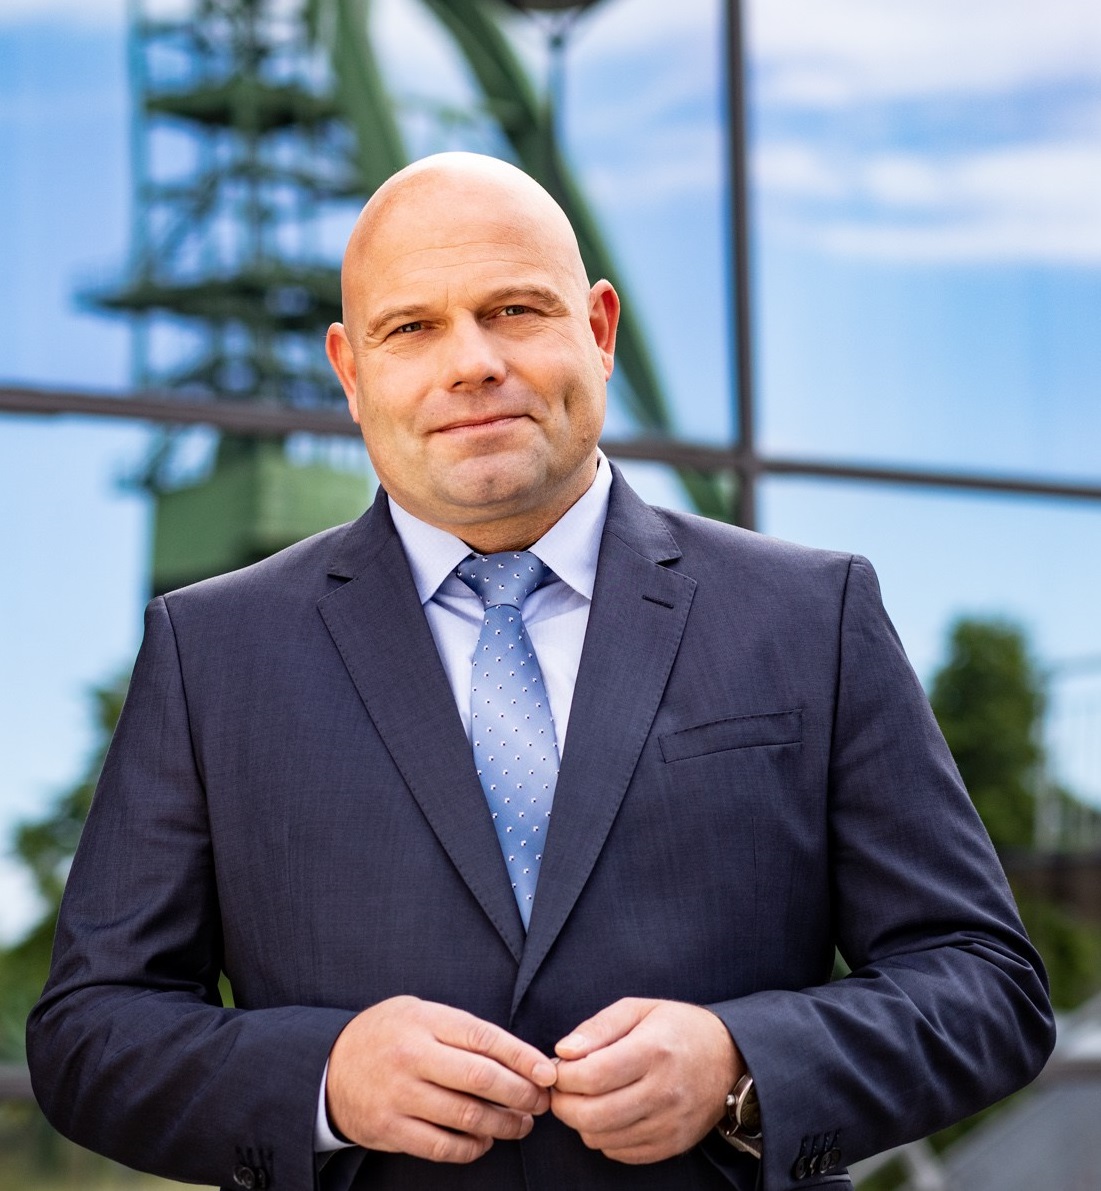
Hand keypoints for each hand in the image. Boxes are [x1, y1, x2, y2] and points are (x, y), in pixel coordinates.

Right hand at [326, 995, 557, 1162]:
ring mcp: (399, 1096)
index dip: (522, 1057)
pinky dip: (471, 1148)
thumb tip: (518, 1056)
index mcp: (424, 1021)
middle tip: (540, 1103)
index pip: (484, 1038)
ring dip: (503, 1124)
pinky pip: (442, 1146)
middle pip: (480, 1078)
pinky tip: (484, 1141)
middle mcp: (412, 1056)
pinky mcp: (390, 1130)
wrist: (329, 1067)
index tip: (547, 1073)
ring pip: (466, 1116)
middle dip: (520, 1094)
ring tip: (520, 1124)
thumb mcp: (420, 1014)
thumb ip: (461, 1031)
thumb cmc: (388, 1035)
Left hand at [550, 998, 740, 1163]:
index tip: (556, 1069)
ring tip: (584, 1099)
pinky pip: (621, 1154)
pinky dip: (604, 1138)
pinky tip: (607, 1115)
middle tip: (561, 1090)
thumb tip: (563, 1052)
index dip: (563, 1076)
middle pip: (593, 1114)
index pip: (592, 1075)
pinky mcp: (673, 1145)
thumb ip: (597, 1027)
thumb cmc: (677, 1027)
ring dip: (581, 1122)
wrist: (729, 1058)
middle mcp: (664, 1091)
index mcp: (653, 1051)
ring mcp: (670, 1123)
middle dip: (564, 1104)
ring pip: (603, 1139)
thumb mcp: (638, 1009)